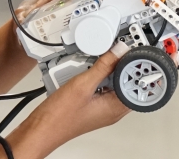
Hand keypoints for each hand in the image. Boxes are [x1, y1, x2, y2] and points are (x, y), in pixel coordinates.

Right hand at [6, 43, 130, 157]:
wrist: (41, 128)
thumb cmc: (59, 116)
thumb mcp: (82, 84)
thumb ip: (103, 66)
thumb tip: (119, 51)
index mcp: (115, 108)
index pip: (137, 85)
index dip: (137, 68)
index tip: (135, 52)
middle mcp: (112, 111)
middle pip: (127, 84)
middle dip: (123, 67)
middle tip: (118, 52)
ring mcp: (102, 109)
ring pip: (114, 84)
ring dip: (110, 71)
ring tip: (101, 61)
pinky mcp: (93, 106)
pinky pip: (103, 88)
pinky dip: (99, 77)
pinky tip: (89, 70)